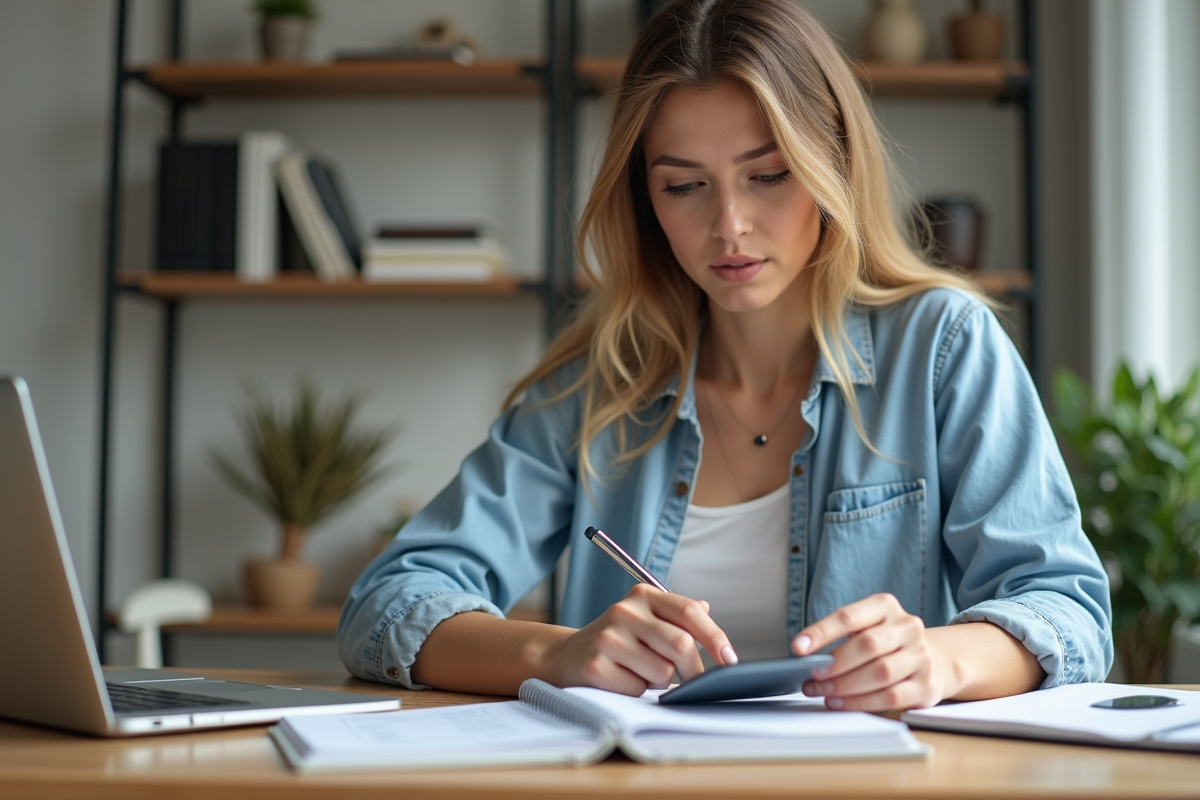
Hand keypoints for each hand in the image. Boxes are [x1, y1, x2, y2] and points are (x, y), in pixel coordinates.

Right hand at [544, 584, 738, 695]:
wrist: (565, 657)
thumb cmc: (616, 641)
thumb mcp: (645, 620)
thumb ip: (676, 616)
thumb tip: (708, 610)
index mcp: (642, 595)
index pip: (689, 611)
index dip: (714, 636)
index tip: (730, 660)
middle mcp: (625, 611)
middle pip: (681, 643)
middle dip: (695, 670)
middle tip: (697, 683)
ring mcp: (608, 637)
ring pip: (663, 671)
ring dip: (661, 682)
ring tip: (643, 673)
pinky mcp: (596, 665)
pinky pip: (638, 688)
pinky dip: (638, 691)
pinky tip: (622, 680)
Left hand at [792, 593, 955, 711]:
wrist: (936, 660)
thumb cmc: (887, 643)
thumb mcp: (867, 627)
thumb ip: (839, 637)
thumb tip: (805, 656)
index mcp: (886, 606)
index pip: (849, 617)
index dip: (821, 632)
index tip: (798, 647)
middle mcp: (908, 627)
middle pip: (867, 645)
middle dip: (834, 664)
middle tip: (811, 676)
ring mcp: (921, 657)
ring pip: (880, 673)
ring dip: (845, 686)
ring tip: (822, 691)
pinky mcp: (926, 686)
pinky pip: (890, 697)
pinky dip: (860, 702)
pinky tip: (841, 703)